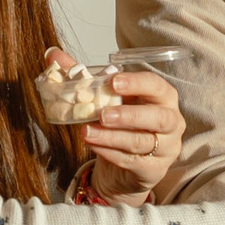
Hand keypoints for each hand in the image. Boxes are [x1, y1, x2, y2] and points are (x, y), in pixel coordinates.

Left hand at [78, 64, 183, 203]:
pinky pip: (133, 161)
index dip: (137, 83)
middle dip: (129, 114)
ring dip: (112, 136)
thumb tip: (53, 54)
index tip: (113, 81)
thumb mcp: (104, 98)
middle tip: (102, 114)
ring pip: (142, 141)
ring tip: (87, 131)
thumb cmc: (120, 125)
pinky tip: (93, 145)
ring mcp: (166, 148)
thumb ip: (82, 76)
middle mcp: (171, 122)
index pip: (157, 86)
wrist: (122, 166)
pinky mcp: (154, 170)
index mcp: (163, 98)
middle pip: (160, 117)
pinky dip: (110, 152)